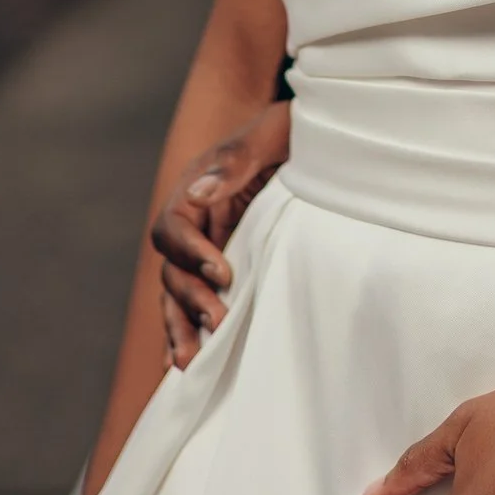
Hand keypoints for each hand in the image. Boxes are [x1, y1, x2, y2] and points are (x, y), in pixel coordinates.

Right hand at [150, 101, 290, 364]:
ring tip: (190, 363)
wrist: (321, 138)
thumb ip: (236, 159)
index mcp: (198, 187)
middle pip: (172, 267)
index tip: (223, 273)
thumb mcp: (272, 133)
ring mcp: (208, 246)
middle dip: (190, 298)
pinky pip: (198, 299)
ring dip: (182, 325)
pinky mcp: (227, 266)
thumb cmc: (296, 130)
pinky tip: (187, 361)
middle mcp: (196, 221)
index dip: (191, 253)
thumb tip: (198, 192)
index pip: (174, 226)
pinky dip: (188, 328)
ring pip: (178, 291)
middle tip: (218, 322)